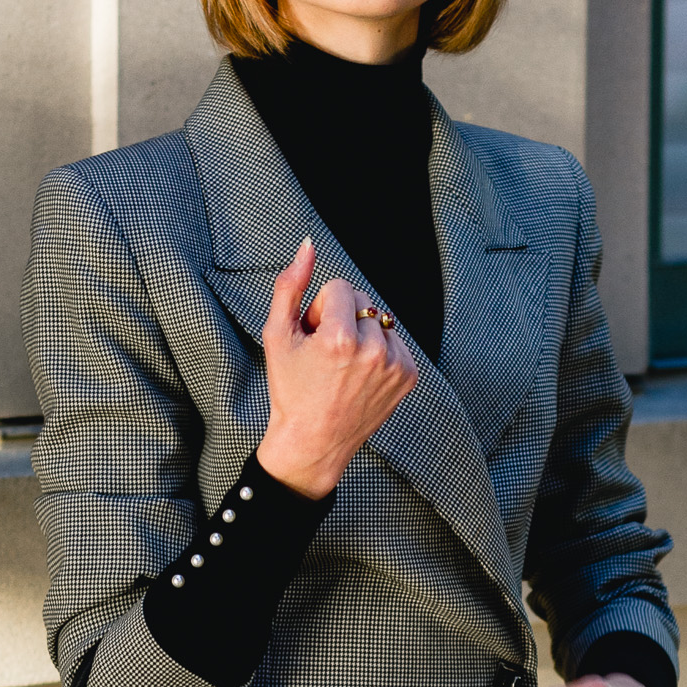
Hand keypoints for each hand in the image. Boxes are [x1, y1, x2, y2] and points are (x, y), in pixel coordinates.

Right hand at [257, 238, 418, 498]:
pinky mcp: (408, 376)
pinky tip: (362, 376)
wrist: (313, 442)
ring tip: (344, 368)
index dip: (320, 310)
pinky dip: (380, 352)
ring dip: (363, 334)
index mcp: (339, 338)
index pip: (339, 287)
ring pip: (380, 320)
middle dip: (343, 319)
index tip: (313, 338)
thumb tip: (308, 244)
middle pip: (362, 300)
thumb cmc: (290, 389)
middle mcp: (372, 350)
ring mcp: (394, 365)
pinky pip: (396, 341)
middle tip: (327, 355)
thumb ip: (289, 285)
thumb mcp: (277, 335)